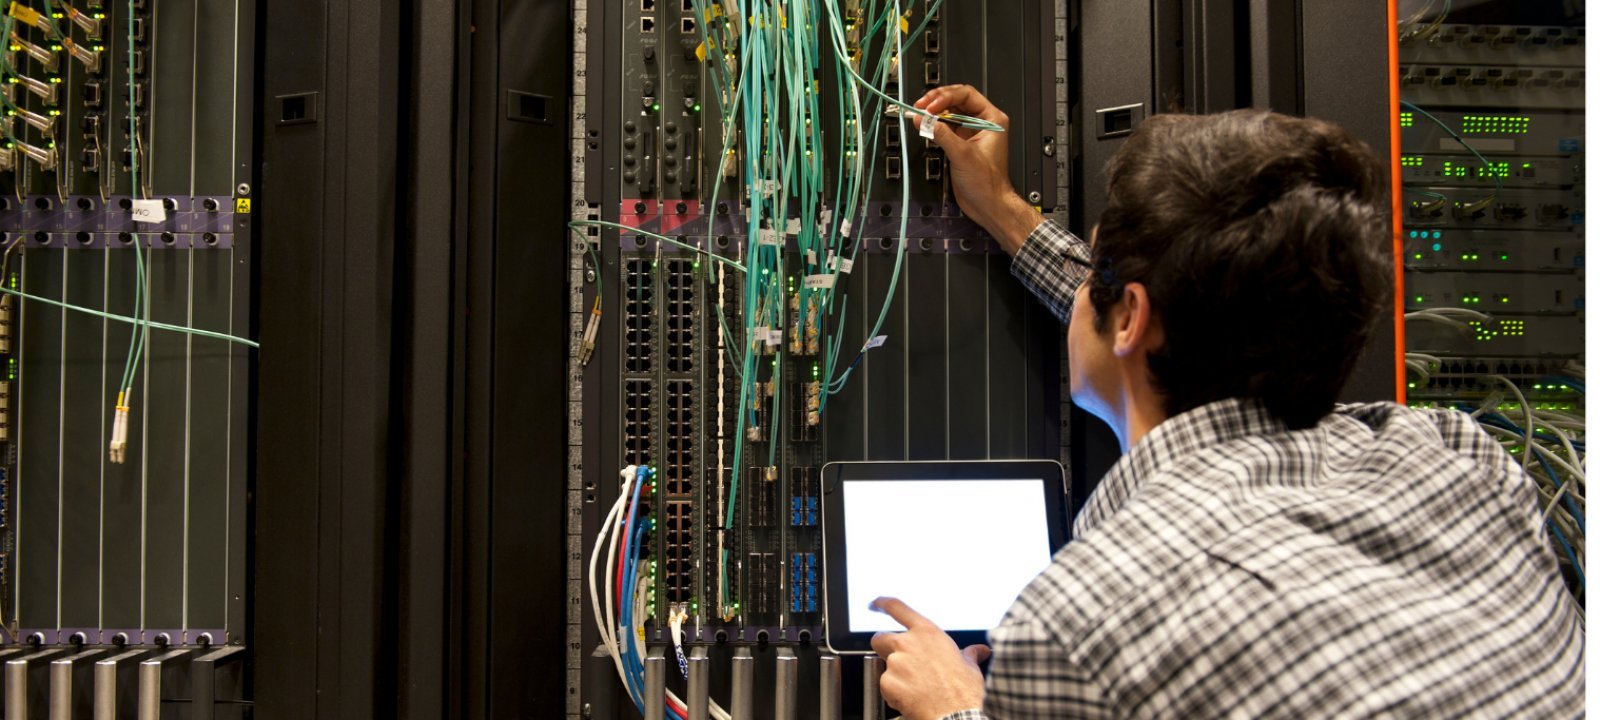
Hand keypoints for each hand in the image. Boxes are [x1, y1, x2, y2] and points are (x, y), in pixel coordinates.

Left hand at [870, 597, 989, 719]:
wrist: (955, 716)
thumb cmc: (964, 692)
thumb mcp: (970, 667)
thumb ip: (969, 654)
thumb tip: (979, 651)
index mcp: (927, 633)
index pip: (896, 608)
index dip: (881, 603)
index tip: (874, 604)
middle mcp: (908, 643)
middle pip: (880, 638)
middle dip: (884, 648)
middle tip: (900, 663)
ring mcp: (896, 663)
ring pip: (883, 665)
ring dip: (894, 674)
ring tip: (914, 688)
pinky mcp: (887, 683)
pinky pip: (884, 685)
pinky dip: (893, 692)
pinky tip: (910, 698)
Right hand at [912, 86, 1041, 254]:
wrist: (987, 204)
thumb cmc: (987, 182)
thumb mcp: (963, 154)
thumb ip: (941, 134)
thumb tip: (923, 119)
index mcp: (992, 119)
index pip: (966, 94)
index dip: (946, 97)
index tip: (930, 106)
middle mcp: (982, 122)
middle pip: (956, 100)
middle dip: (937, 101)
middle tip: (921, 106)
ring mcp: (970, 132)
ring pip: (949, 112)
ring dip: (933, 112)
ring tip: (919, 113)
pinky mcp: (960, 143)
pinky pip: (945, 127)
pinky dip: (934, 125)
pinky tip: (924, 124)